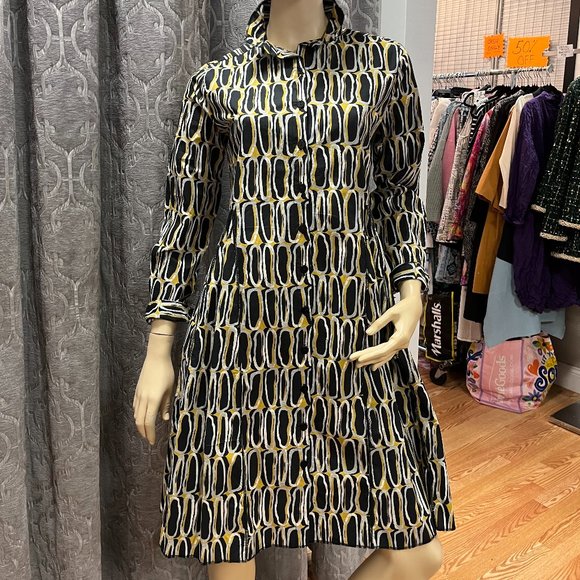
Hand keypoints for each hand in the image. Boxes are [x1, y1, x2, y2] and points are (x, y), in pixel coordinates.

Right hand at [133, 324, 176, 444]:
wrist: (156, 357)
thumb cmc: (166, 372)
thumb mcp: (170, 389)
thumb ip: (166, 405)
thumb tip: (164, 419)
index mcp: (153, 400)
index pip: (149, 422)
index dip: (150, 433)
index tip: (153, 441)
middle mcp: (143, 399)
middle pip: (140, 421)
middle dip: (144, 432)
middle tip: (149, 439)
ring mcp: (138, 395)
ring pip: (136, 414)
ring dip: (140, 424)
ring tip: (146, 429)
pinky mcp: (137, 390)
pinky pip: (135, 407)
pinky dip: (138, 414)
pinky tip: (143, 415)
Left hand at [349, 279, 423, 370]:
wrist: (415, 307)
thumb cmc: (404, 308)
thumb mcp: (391, 313)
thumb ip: (379, 323)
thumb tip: (367, 333)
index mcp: (401, 338)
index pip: (382, 350)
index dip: (369, 355)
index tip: (358, 357)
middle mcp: (402, 344)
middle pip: (382, 355)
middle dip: (367, 359)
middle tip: (354, 362)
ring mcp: (402, 345)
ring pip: (385, 356)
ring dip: (372, 361)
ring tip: (359, 364)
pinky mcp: (400, 344)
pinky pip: (388, 354)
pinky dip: (380, 359)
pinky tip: (373, 365)